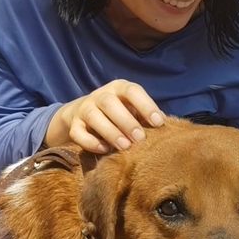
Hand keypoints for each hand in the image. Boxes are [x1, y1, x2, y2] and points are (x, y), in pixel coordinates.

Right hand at [46, 80, 164, 153]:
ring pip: (94, 116)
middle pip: (110, 103)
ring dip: (110, 132)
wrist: (81, 114)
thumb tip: (165, 127)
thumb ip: (145, 116)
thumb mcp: (131, 109)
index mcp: (118, 88)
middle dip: (126, 121)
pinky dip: (91, 142)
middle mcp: (100, 95)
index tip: (158, 122)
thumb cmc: (118, 113)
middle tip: (140, 138)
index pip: (132, 91)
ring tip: (124, 146)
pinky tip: (104, 150)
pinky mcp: (73, 125)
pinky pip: (78, 133)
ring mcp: (84, 109)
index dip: (146, 105)